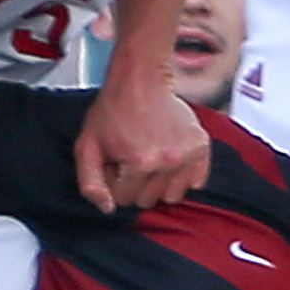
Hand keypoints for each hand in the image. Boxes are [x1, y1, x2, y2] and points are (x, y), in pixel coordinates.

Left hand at [75, 76, 209, 212]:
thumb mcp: (87, 146)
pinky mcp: (201, 147)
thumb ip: (90, 183)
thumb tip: (108, 208)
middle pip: (149, 200)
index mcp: (139, 163)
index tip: (116, 160)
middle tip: (132, 155)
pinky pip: (195, 183)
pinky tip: (169, 157)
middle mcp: (167, 162)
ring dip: (159, 183)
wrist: (141, 80)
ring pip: (172, 196)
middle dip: (136, 183)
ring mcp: (187, 155)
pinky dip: (182, 176)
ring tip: (150, 155)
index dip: (115, 180)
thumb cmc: (113, 110)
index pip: (124, 199)